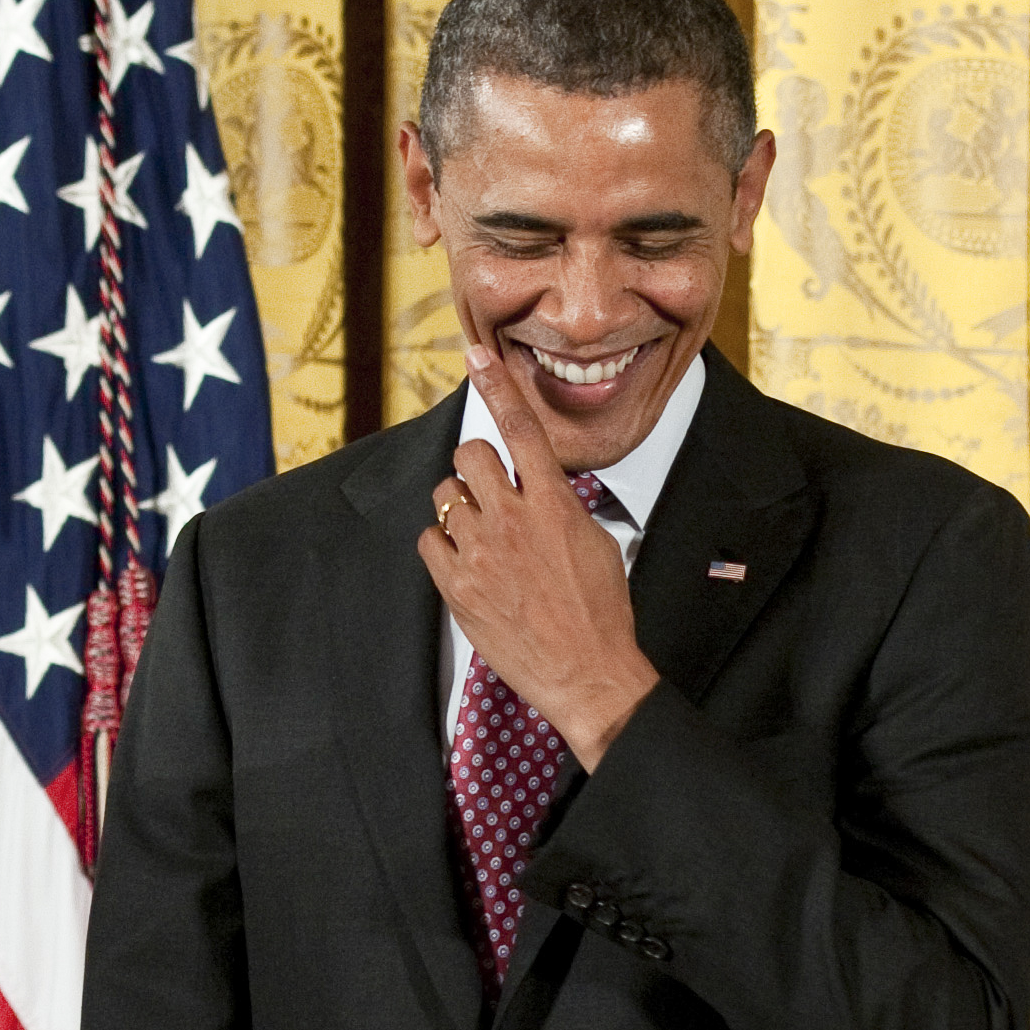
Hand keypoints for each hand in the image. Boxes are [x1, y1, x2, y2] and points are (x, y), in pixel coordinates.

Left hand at [426, 345, 662, 765]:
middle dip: (476, 466)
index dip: (498, 387)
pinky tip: (464, 561)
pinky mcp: (457, 586)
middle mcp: (514, 520)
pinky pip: (428, 538)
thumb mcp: (597, 543)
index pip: (522, 430)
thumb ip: (562, 506)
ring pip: (445, 496)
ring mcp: (481, 553)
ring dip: (459, 507)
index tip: (478, 357)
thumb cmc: (600, 612)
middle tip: (488, 490)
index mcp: (554, 505)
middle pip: (470, 455)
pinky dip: (441, 543)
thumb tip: (541, 487)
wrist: (587, 672)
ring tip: (481, 536)